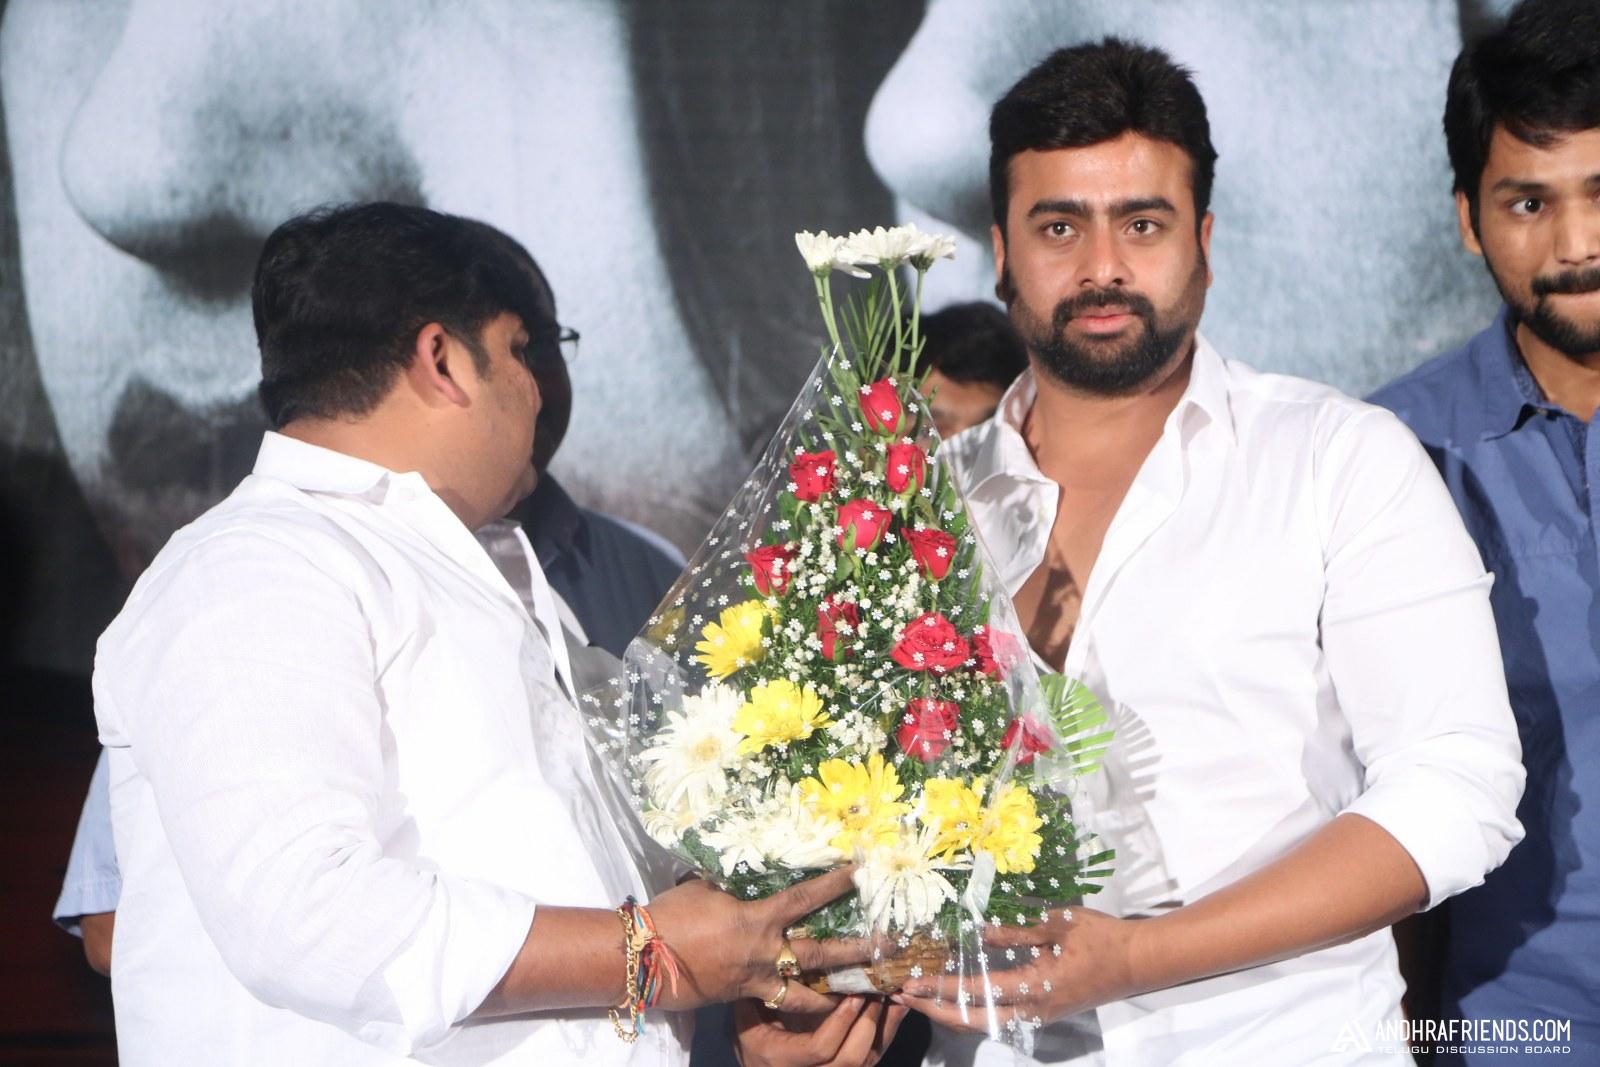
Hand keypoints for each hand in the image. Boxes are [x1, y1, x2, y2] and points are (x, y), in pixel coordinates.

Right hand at [647, 867, 874, 1012]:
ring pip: (807, 992)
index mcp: (757, 920)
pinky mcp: (744, 997)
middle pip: (821, 954)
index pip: (805, 898)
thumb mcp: (705, 889)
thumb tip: (745, 869)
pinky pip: (781, 1003)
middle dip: (857, 951)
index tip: (858, 870)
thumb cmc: (671, 916)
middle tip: (887, 948)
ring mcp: (755, 980)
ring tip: (865, 993)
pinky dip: (801, 1004)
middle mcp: (764, 953)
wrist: (643, 959)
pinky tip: (818, 1003)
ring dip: (837, 992)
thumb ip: (733, 884)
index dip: (833, 883)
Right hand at [733, 996, 908, 1066]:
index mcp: (782, 1060)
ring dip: (882, 1028)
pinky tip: (897, 1008)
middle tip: (876, 993)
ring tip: (889, 996)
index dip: (840, 1022)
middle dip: (868, 1025)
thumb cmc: (754, 1042)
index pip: (820, 1048)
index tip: (853, 996)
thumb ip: (761, 996)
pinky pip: (873, 1057)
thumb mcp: (748, 1021)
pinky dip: (887, 1032)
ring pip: (866, 1061)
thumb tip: (774, 958)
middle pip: (850, 1060)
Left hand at [894, 907, 1138, 1030]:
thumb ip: (1015, 933)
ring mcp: (1038, 1016)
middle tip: (902, 995)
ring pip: (984, 1023)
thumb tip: (978, 933)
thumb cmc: (1099, 938)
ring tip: (921, 997)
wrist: (1137, 961)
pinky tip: (956, 996)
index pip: (976, 993)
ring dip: (950, 1011)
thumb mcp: (1056, 925)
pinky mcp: (1043, 1012)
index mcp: (1034, 989)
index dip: (940, 988)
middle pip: (972, 1021)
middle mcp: (1032, 1011)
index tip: (911, 983)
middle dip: (934, 1009)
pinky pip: (998, 1017)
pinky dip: (971, 1010)